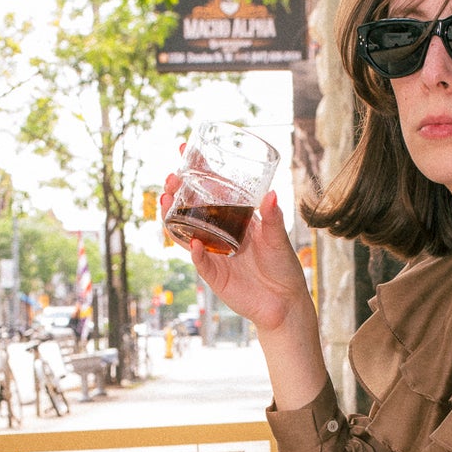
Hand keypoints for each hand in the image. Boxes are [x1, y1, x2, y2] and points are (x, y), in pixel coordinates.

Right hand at [160, 171, 311, 334]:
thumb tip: (271, 195)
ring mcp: (214, 253)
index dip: (197, 171)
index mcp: (236, 218)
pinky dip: (196, 253)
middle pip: (191, 208)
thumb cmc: (283, 267)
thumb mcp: (279, 238)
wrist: (285, 302)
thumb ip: (273, 218)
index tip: (182, 149)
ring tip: (166, 200)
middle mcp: (220, 233)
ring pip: (186, 232)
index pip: (212, 189)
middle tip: (171, 178)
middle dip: (177, 192)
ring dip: (173, 218)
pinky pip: (201, 262)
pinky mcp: (214, 275)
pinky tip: (193, 243)